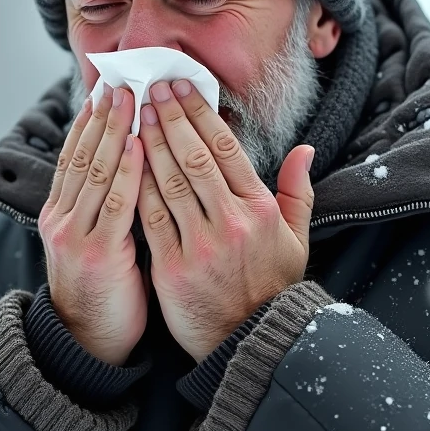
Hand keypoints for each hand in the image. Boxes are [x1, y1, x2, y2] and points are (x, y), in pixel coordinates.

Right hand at [38, 83, 147, 366]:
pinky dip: (127, 171)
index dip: (90, 121)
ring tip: (131, 99)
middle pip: (82, 154)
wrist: (86, 344)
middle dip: (103, 116)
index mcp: (61, 213)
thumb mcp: (97, 242)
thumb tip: (131, 166)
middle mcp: (61, 217)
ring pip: (95, 170)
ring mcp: (74, 234)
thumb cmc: (104, 291)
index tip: (106, 90)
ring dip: (115, 131)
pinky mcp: (96, 253)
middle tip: (121, 81)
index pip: (74, 155)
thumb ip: (106, 206)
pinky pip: (114, 203)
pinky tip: (141, 145)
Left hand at [136, 78, 314, 362]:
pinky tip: (124, 161)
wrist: (251, 342)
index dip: (200, 113)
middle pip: (194, 157)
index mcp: (259, 209)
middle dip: (170, 117)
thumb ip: (297, 192)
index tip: (182, 88)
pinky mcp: (172, 267)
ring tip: (135, 113)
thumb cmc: (273, 287)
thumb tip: (305, 149)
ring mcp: (200, 244)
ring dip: (149, 143)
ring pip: (169, 181)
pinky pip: (149, 217)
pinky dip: (136, 186)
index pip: (226, 148)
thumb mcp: (297, 239)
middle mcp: (231, 222)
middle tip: (152, 88)